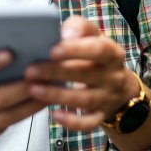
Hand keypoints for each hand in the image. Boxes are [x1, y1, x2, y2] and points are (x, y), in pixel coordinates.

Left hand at [25, 16, 139, 130]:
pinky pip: (89, 123)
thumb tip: (64, 33)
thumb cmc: (97, 54)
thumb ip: (79, 28)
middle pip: (86, 75)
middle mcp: (113, 76)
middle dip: (57, 72)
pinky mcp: (101, 116)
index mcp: (112, 53)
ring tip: (33, 89)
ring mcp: (108, 98)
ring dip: (57, 95)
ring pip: (84, 99)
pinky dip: (73, 122)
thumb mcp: (93, 36)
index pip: (97, 49)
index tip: (52, 50)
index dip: (76, 50)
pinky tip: (54, 115)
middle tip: (30, 70)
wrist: (120, 86)